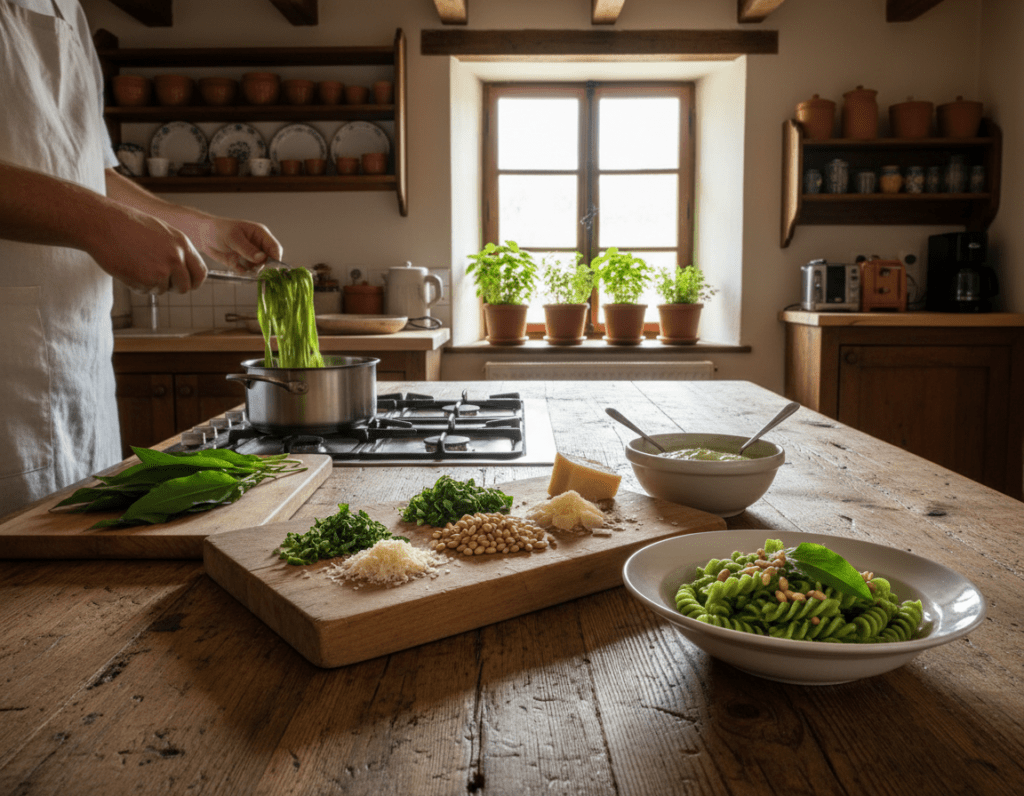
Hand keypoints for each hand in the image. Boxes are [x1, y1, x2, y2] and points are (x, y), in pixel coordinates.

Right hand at [89, 206, 207, 294]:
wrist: (101, 223)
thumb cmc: (126, 225)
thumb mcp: (160, 232)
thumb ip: (175, 251)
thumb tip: (184, 270)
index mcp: (182, 243)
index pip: (200, 273)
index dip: (193, 282)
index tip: (186, 284)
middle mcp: (176, 257)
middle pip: (185, 288)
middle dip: (172, 287)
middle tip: (156, 278)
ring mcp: (162, 270)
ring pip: (162, 290)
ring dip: (150, 284)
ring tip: (135, 264)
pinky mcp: (146, 280)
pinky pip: (145, 291)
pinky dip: (136, 284)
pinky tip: (126, 267)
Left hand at [191, 216, 283, 273]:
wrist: (202, 235)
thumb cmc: (217, 230)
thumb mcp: (233, 238)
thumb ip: (248, 249)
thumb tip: (262, 258)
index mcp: (260, 234)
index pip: (275, 248)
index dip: (275, 259)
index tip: (271, 269)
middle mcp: (258, 245)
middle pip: (269, 260)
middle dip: (263, 267)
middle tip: (254, 270)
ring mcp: (250, 255)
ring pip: (259, 268)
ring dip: (253, 271)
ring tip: (241, 266)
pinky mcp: (242, 263)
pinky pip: (248, 272)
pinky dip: (244, 273)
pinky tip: (235, 266)